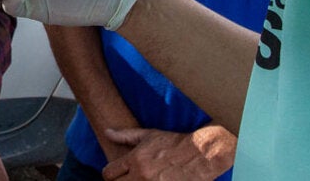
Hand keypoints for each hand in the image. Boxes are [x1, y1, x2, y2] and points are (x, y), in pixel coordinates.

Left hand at [100, 124, 235, 180]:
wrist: (202, 153)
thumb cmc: (175, 143)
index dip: (110, 174)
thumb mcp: (149, 135)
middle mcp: (142, 175)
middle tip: (127, 178)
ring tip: (141, 179)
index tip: (117, 174)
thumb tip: (107, 132)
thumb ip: (125, 136)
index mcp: (135, 160)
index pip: (108, 174)